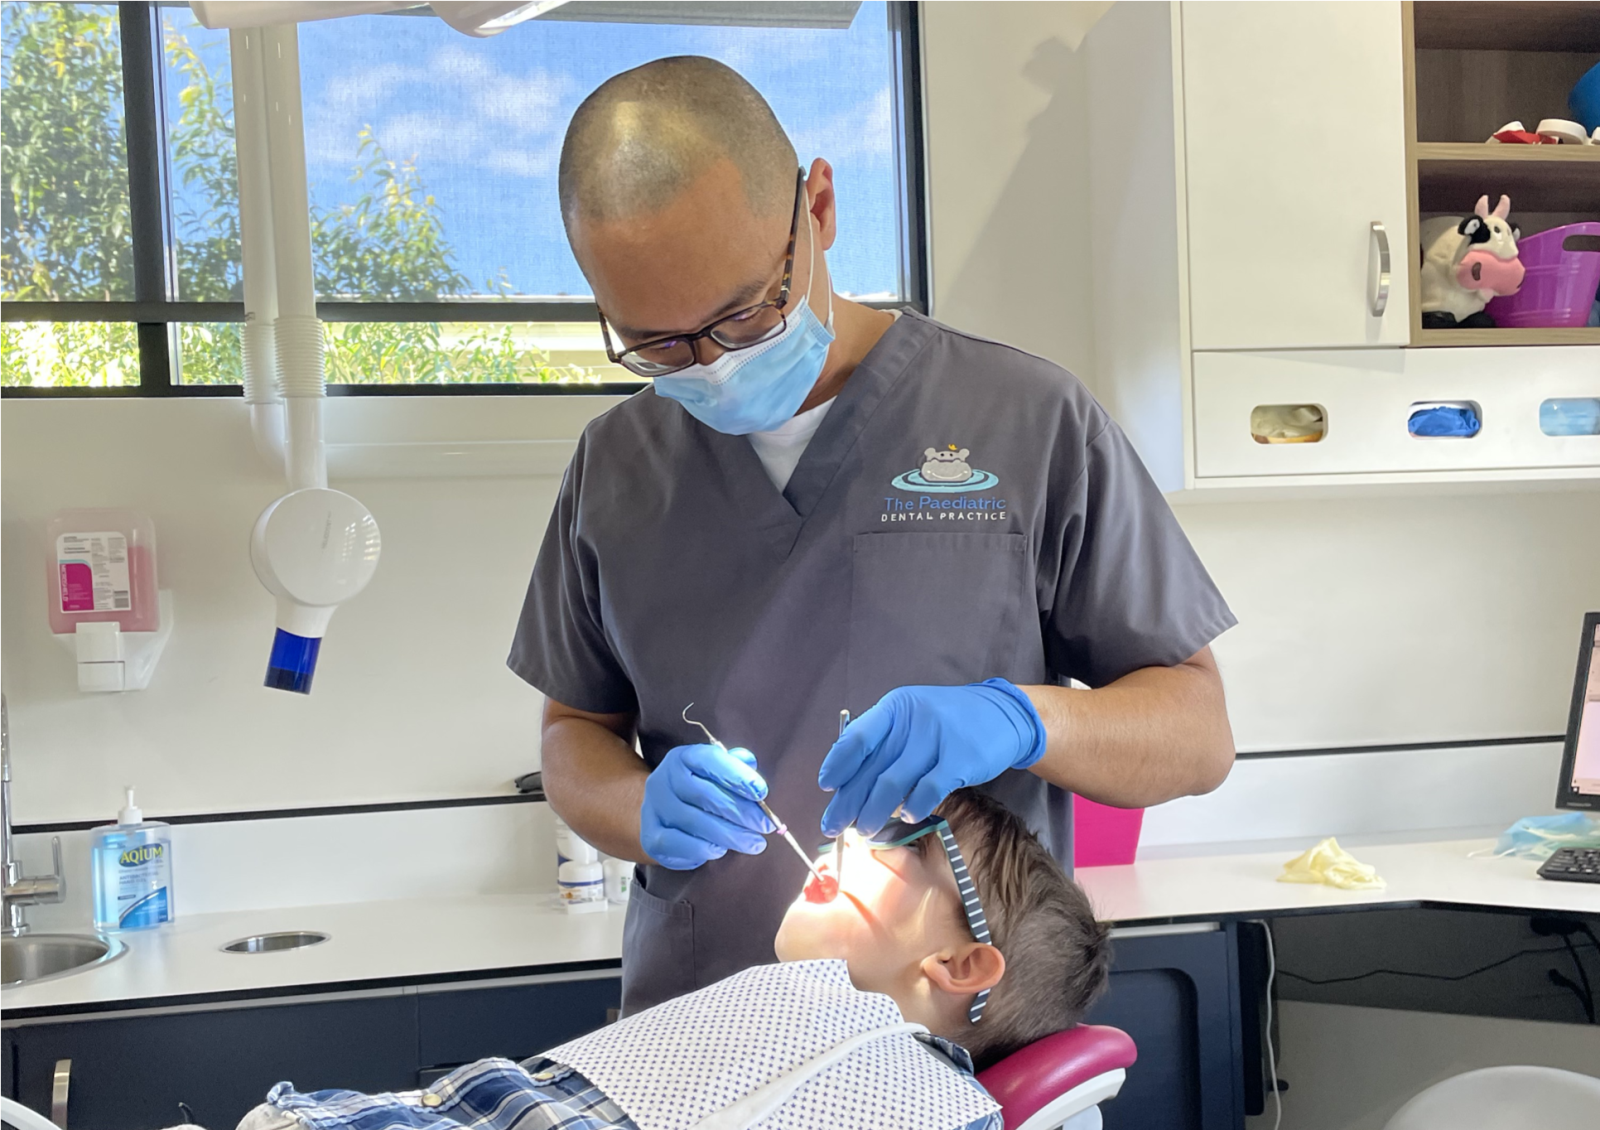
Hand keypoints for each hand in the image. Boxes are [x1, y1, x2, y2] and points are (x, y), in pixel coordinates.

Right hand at [640, 743, 774, 869]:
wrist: (662, 815)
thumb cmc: (699, 791)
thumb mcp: (716, 774)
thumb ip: (735, 766)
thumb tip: (750, 763)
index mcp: (682, 758)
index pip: (709, 759)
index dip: (737, 775)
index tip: (762, 792)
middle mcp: (663, 779)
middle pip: (703, 794)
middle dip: (740, 811)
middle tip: (765, 825)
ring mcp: (654, 808)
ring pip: (693, 821)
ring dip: (728, 834)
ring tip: (754, 843)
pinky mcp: (651, 836)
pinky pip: (677, 843)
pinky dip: (702, 848)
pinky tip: (722, 851)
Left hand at [819, 679, 1045, 836]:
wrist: (1001, 713)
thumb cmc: (947, 720)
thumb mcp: (912, 716)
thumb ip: (884, 740)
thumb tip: (847, 780)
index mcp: (895, 708)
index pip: (857, 737)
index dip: (838, 764)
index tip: (826, 787)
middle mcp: (912, 720)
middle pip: (871, 769)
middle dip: (847, 801)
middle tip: (832, 825)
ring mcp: (937, 739)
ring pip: (894, 784)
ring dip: (874, 812)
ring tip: (863, 829)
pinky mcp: (960, 759)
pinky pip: (928, 790)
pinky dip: (913, 807)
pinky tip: (906, 816)